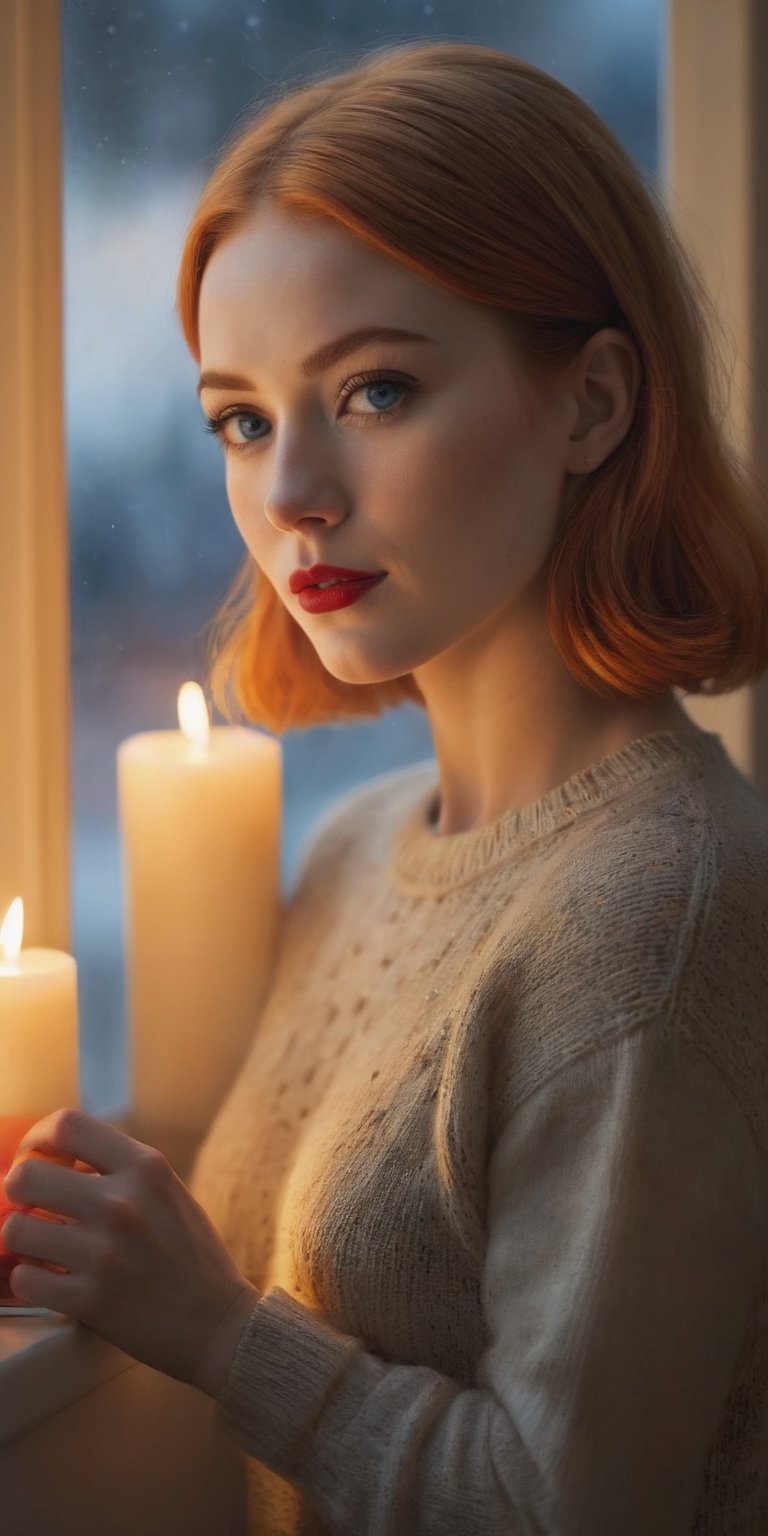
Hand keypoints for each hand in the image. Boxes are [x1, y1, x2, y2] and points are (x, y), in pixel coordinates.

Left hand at [0, 1107, 259, 1395]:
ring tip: (42, 1247)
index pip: (68, 1124)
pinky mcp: (90, 1300)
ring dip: (23, 1239)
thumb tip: (58, 1156)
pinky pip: (25, 1279)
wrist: (220, 1324)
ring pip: (16, 1230)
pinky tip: (50, 1279)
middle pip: (27, 1176)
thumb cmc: (191, 1256)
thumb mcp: (168, 1191)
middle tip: (30, 1206)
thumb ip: (121, 1170)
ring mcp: (104, 1253)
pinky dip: (30, 1280)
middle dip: (18, 1191)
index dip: (38, 1139)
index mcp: (146, 1168)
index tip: (37, 1156)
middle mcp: (122, 1203)